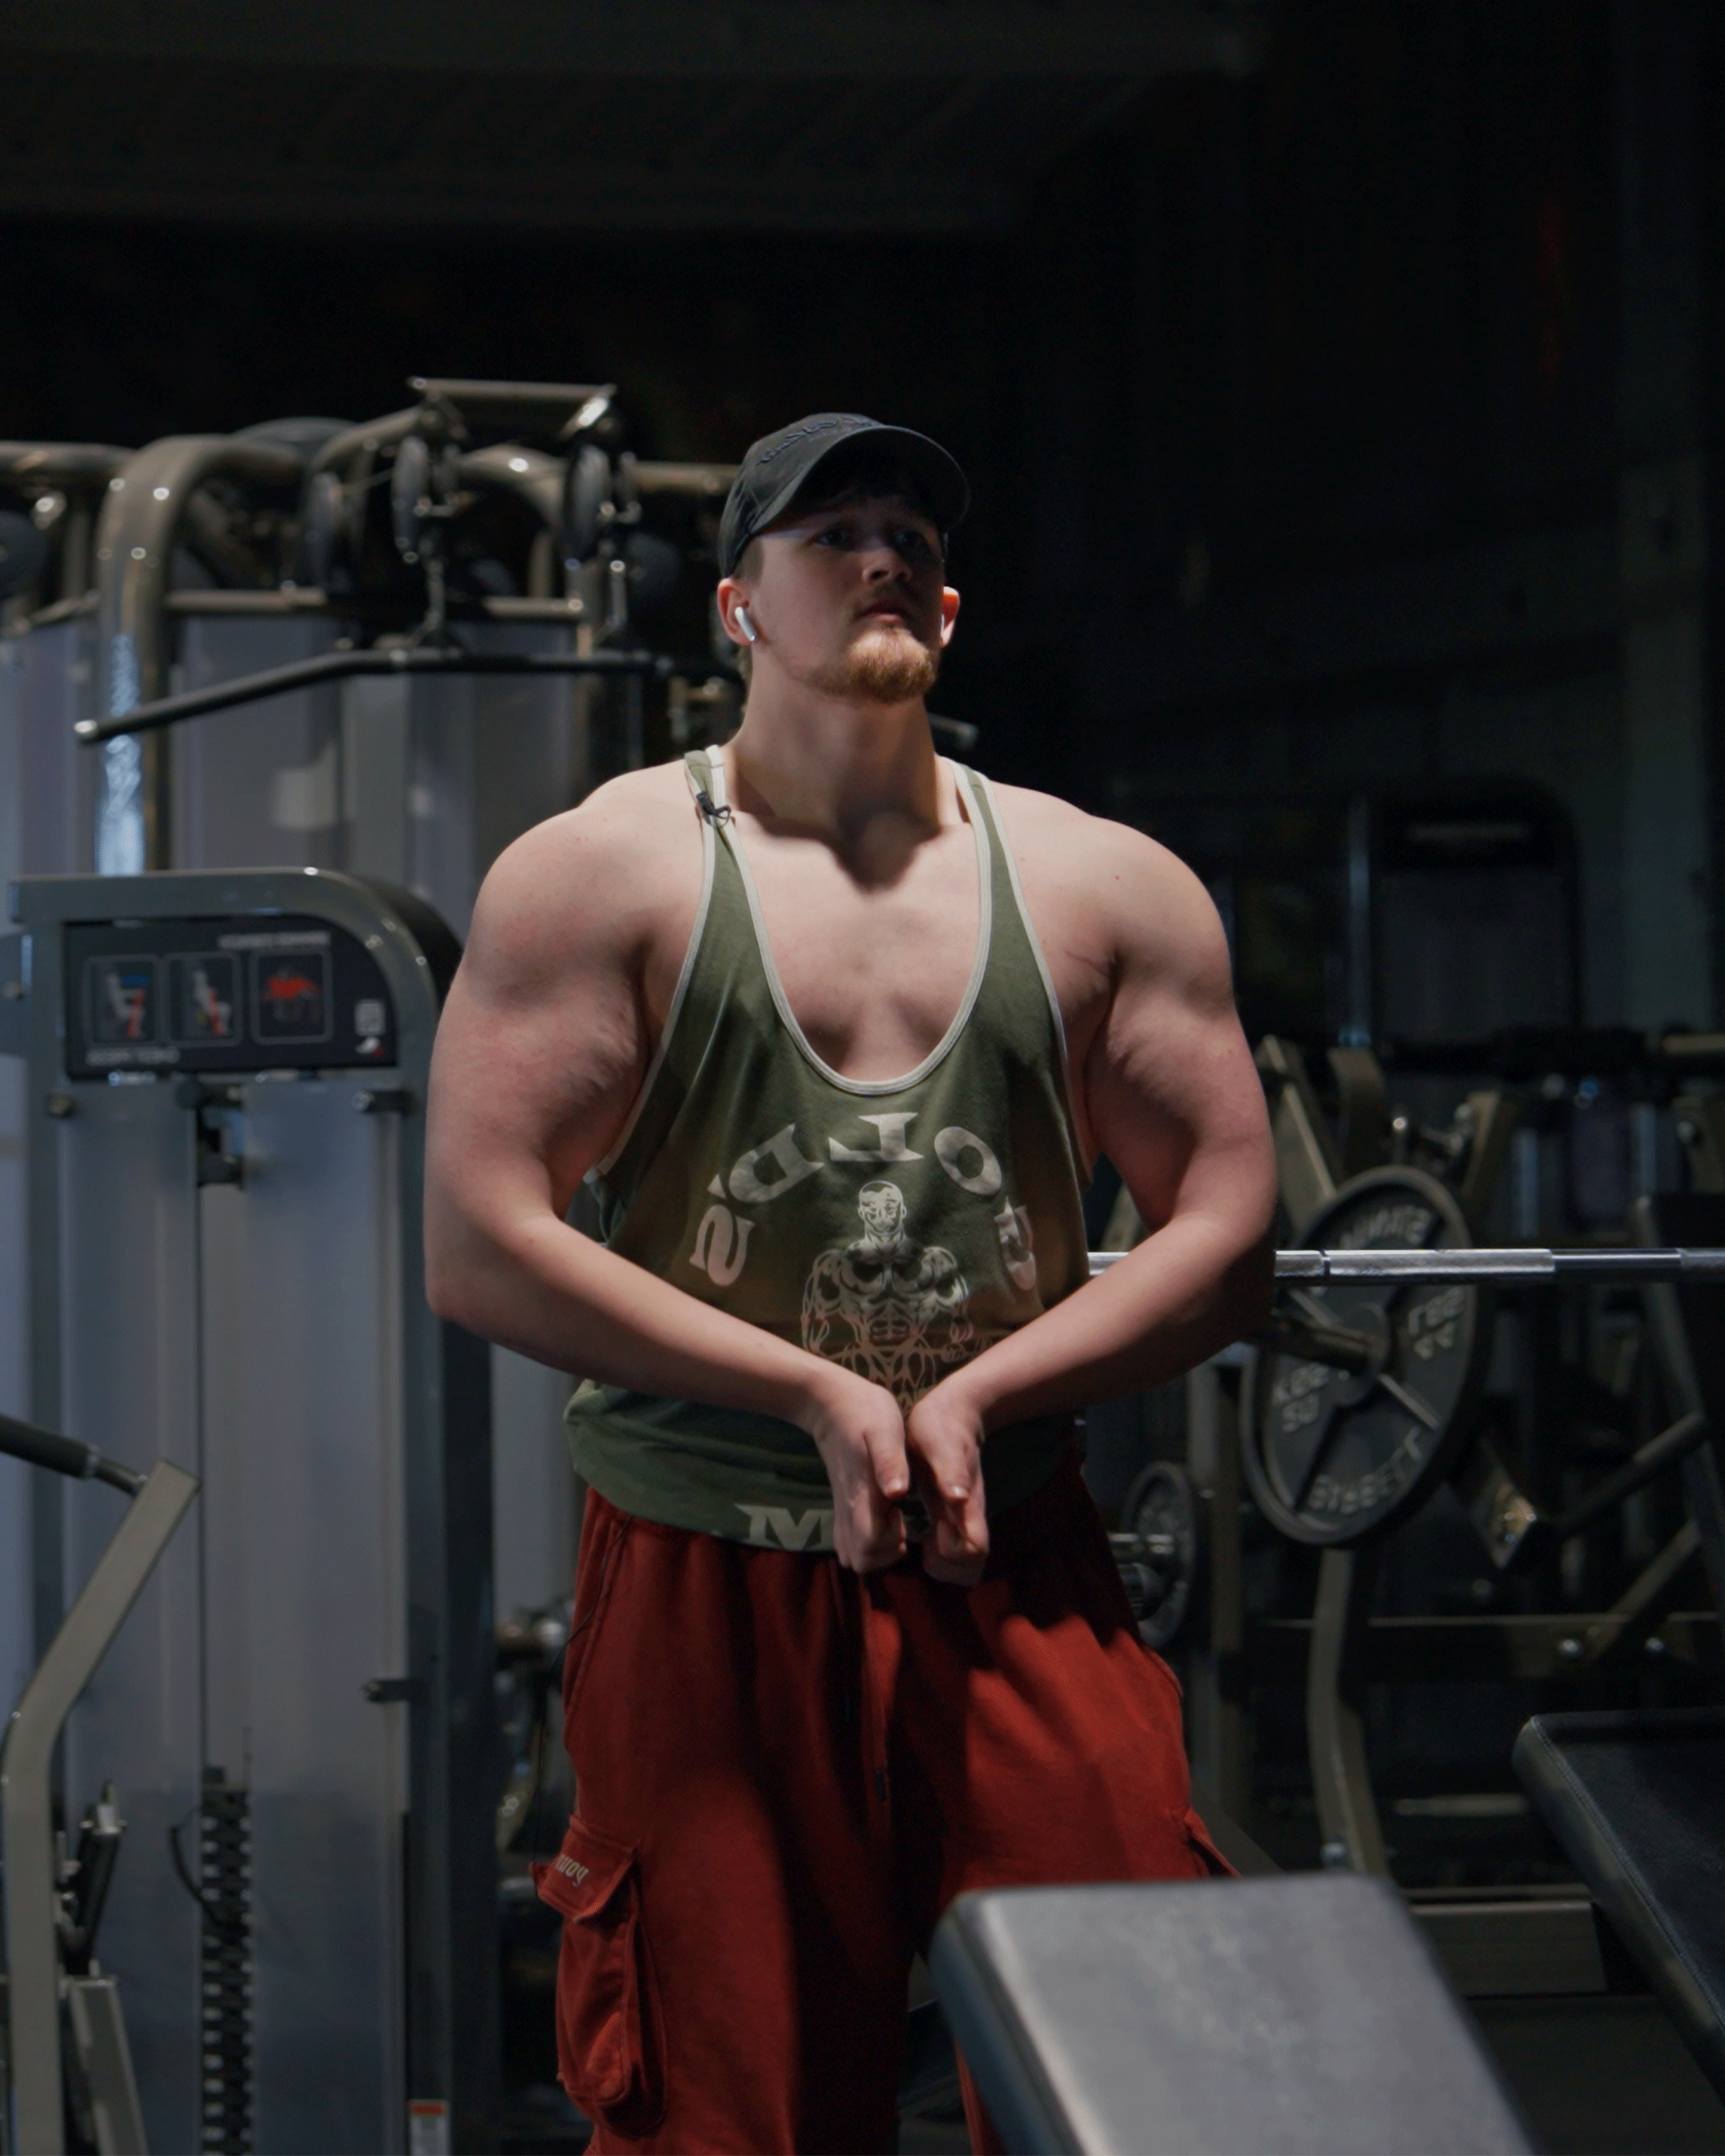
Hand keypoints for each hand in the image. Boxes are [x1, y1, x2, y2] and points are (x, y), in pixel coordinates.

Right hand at [802, 1368, 911, 1572]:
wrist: (830, 1403)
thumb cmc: (864, 1412)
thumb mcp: (885, 1430)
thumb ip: (891, 1462)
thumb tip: (898, 1494)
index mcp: (862, 1494)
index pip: (869, 1546)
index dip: (891, 1539)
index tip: (901, 1513)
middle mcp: (849, 1510)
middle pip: (862, 1561)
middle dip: (887, 1553)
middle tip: (901, 1521)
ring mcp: (843, 1511)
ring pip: (854, 1557)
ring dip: (879, 1551)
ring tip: (894, 1522)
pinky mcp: (843, 1507)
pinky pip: (850, 1544)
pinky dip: (870, 1545)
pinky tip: (884, 1521)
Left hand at [904, 1383, 988, 1584]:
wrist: (956, 1413)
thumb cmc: (941, 1428)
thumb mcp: (939, 1443)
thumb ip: (950, 1470)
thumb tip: (959, 1499)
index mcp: (967, 1504)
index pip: (973, 1552)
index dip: (949, 1555)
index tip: (928, 1536)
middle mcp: (970, 1517)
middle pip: (972, 1569)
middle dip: (945, 1568)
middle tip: (923, 1544)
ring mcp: (965, 1519)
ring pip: (967, 1566)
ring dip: (943, 1566)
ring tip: (922, 1542)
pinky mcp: (957, 1517)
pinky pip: (956, 1553)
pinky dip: (940, 1556)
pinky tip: (923, 1535)